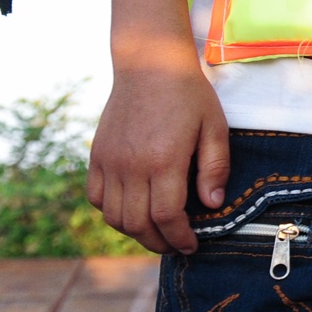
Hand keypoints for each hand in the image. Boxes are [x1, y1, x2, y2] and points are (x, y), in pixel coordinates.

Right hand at [88, 51, 229, 254]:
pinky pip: (96, 198)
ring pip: (114, 216)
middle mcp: (131, 166)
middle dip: (159, 243)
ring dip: (135, 232)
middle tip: (175, 246)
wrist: (149, 65)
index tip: (191, 246)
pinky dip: (112, 212)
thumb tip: (212, 205)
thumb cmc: (189, 96)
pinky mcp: (97, 156)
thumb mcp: (215, 127)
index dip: (179, 238)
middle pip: (138, 224)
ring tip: (156, 232)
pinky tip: (132, 210)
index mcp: (164, 161)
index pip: (167, 217)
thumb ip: (214, 168)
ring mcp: (110, 162)